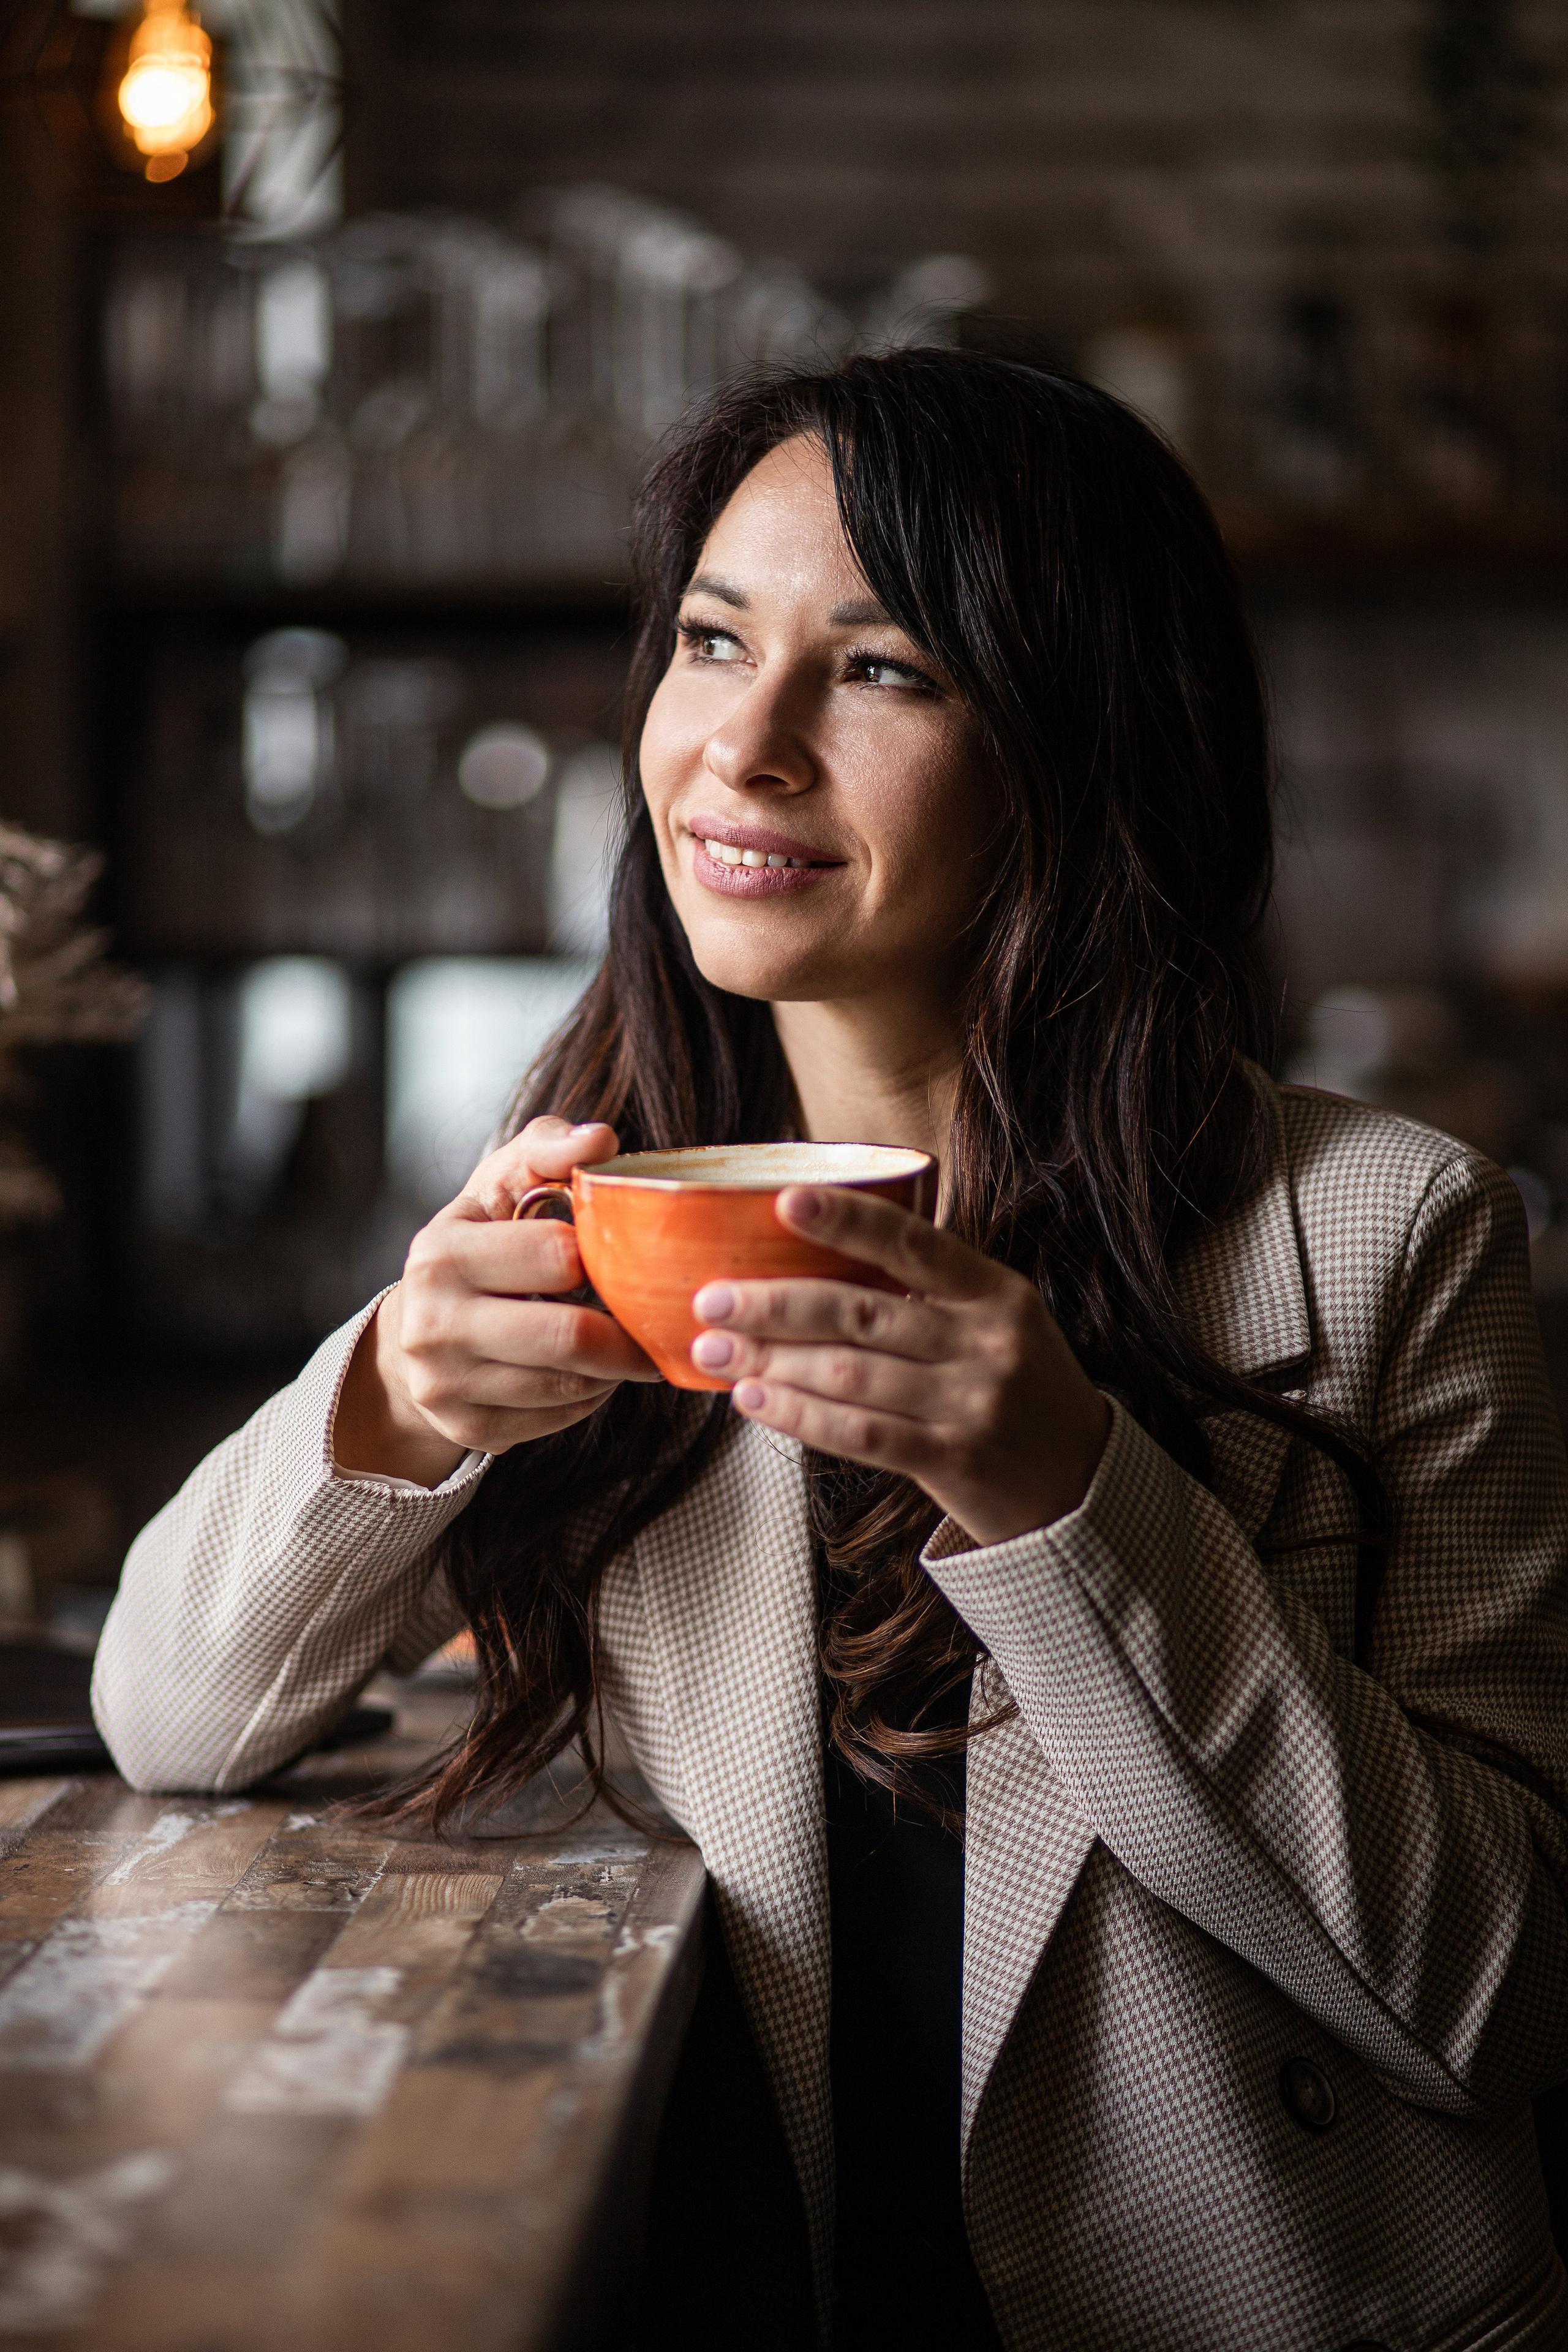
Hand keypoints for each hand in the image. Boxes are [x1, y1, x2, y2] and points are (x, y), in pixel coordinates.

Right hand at [334, 1117, 659, 1486]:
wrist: (418, 1327)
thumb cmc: (481, 1243)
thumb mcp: (502, 1184)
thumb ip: (548, 1150)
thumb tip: (600, 1139)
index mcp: (442, 1252)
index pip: (554, 1256)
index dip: (601, 1257)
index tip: (622, 1258)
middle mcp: (432, 1322)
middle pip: (569, 1337)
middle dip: (627, 1333)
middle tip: (654, 1322)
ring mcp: (445, 1383)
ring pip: (570, 1385)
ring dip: (614, 1368)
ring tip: (624, 1346)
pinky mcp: (468, 1428)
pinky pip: (558, 1420)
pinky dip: (589, 1398)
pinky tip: (591, 1374)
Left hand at [689, 1187, 1109, 1545]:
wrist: (1080, 1487)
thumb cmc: (1019, 1392)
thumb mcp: (998, 1324)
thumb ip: (930, 1293)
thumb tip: (815, 1260)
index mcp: (997, 1293)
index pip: (914, 1244)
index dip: (848, 1219)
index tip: (784, 1202)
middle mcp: (988, 1343)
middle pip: (862, 1311)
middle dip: (775, 1304)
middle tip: (711, 1298)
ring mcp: (973, 1403)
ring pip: (850, 1373)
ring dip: (771, 1361)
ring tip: (716, 1352)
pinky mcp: (954, 1459)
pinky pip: (860, 1432)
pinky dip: (799, 1414)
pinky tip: (755, 1401)